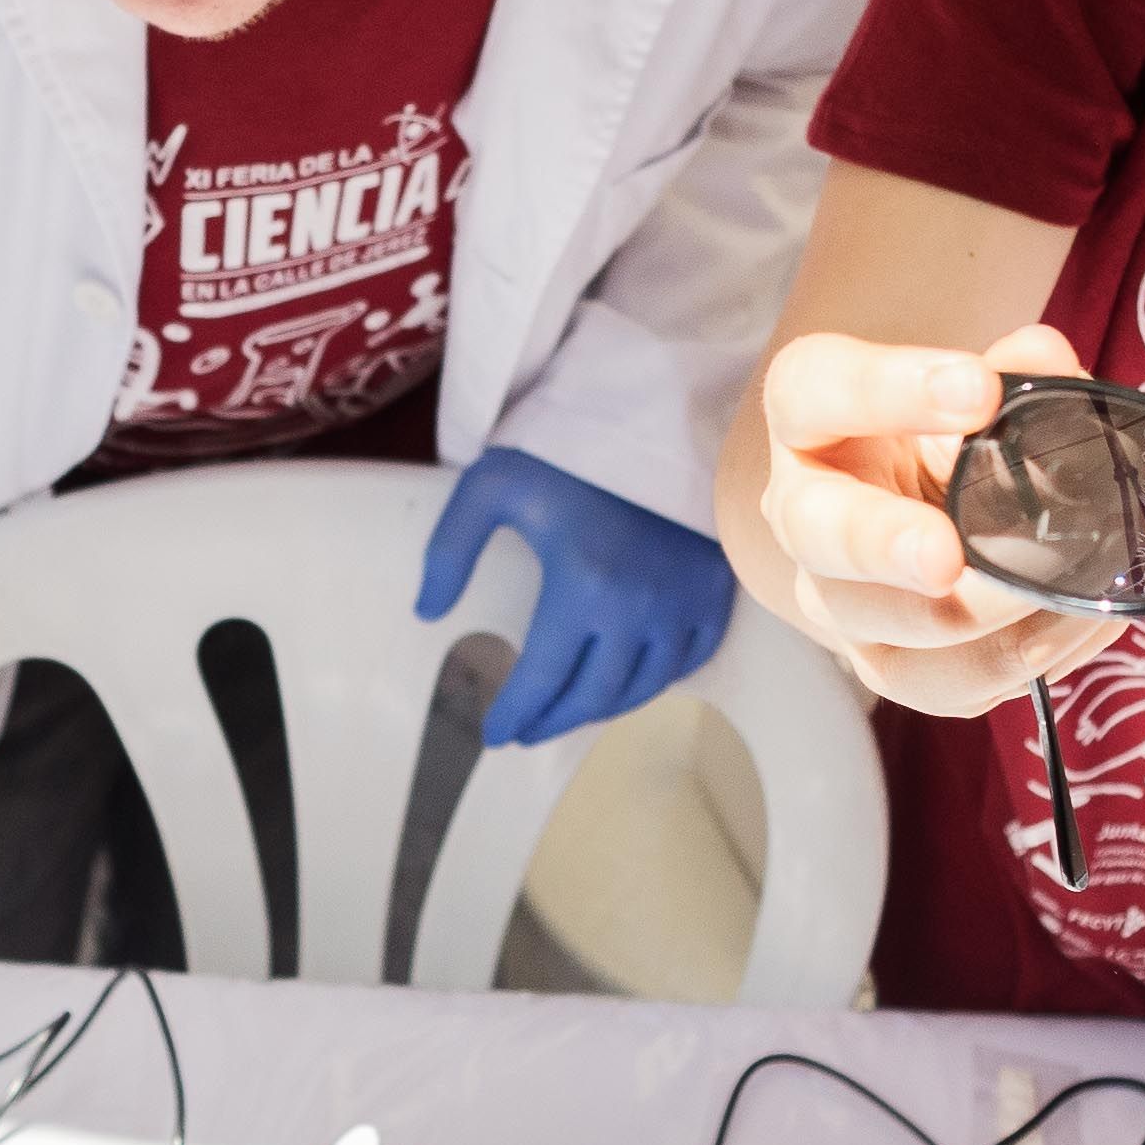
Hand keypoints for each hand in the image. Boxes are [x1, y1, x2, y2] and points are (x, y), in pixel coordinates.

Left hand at [420, 447, 737, 744]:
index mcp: (582, 587)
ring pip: (642, 687)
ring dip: (601, 708)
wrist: (662, 408)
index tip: (495, 736)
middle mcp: (638, 609)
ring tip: (569, 712)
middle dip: (553, 721)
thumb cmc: (571, 446)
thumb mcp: (492, 486)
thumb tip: (428, 612)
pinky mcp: (716, 590)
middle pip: (592, 695)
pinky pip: (690, 659)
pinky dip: (656, 680)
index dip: (516, 714)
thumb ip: (451, 550)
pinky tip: (630, 681)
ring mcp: (684, 605)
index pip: (543, 679)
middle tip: (526, 731)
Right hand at [750, 324, 1124, 715]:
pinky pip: (946, 688)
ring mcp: (842, 603)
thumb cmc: (951, 435)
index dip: (888, 389)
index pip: (814, 389)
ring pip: (882, 637)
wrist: (932, 506)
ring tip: (1058, 596)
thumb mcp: (980, 388)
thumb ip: (1018, 369)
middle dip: (884, 548)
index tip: (978, 389)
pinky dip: (1018, 662)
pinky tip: (1077, 625)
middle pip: (820, 535)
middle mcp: (806, 514)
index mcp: (811, 419)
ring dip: (973, 625)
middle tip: (944, 557)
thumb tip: (1048, 363)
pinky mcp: (892, 666)